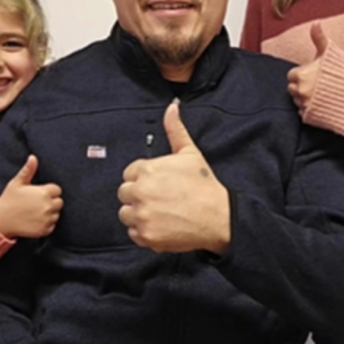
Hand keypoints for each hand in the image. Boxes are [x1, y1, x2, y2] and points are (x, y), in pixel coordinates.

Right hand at [0, 155, 62, 238]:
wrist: (0, 220)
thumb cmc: (8, 199)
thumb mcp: (17, 183)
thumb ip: (28, 170)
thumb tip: (33, 157)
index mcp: (43, 193)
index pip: (57, 190)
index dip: (49, 191)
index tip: (39, 194)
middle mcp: (48, 206)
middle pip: (59, 202)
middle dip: (51, 202)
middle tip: (37, 203)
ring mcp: (47, 219)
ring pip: (56, 214)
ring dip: (49, 213)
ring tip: (35, 212)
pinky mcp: (44, 230)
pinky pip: (52, 225)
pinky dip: (46, 224)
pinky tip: (35, 221)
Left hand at [117, 102, 230, 253]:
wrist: (218, 216)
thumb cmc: (203, 185)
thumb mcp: (190, 153)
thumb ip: (175, 130)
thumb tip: (171, 107)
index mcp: (146, 169)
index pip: (129, 174)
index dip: (144, 179)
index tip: (159, 184)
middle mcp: (140, 192)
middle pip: (124, 193)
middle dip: (139, 195)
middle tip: (160, 199)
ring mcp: (142, 215)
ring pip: (126, 213)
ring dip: (139, 214)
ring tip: (160, 212)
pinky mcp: (146, 236)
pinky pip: (133, 233)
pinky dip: (144, 232)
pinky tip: (162, 225)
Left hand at [287, 22, 328, 114]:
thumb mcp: (331, 52)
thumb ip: (319, 38)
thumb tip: (315, 22)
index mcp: (302, 75)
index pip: (292, 75)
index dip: (302, 75)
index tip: (313, 75)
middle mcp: (301, 91)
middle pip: (292, 89)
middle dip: (302, 87)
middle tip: (318, 86)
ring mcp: (306, 105)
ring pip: (298, 102)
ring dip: (306, 99)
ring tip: (322, 95)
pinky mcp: (312, 118)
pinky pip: (304, 114)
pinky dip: (311, 110)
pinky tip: (323, 106)